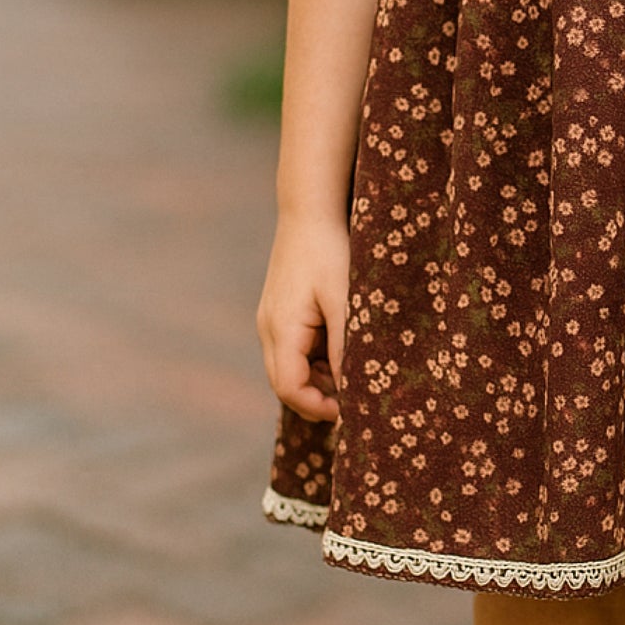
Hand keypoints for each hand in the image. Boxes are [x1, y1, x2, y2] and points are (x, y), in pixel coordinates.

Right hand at [256, 216, 350, 425]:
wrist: (309, 211)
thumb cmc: (329, 251)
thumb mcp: (344, 300)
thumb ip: (346, 346)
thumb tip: (351, 389)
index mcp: (281, 329)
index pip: (288, 388)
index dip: (316, 407)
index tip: (348, 413)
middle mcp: (268, 329)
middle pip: (285, 383)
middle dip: (317, 398)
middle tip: (355, 402)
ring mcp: (271, 320)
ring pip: (289, 368)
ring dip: (318, 379)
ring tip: (353, 375)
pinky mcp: (279, 312)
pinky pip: (293, 349)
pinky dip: (315, 359)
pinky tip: (342, 351)